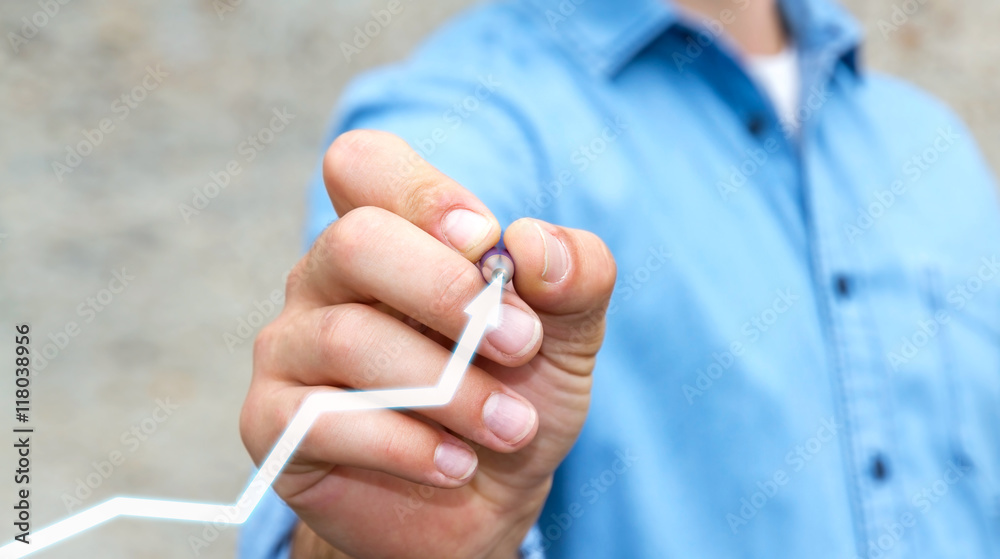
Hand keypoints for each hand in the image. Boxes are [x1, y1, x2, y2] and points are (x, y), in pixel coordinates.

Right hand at [240, 130, 616, 558]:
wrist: (481, 500)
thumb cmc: (513, 395)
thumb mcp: (566, 333)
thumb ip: (573, 275)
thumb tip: (536, 246)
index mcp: (389, 233)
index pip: (364, 164)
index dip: (426, 194)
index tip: (488, 247)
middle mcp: (327, 278)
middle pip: (354, 242)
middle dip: (447, 293)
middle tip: (520, 345)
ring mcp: (290, 347)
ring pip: (348, 339)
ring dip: (449, 389)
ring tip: (512, 428)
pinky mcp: (271, 421)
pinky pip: (321, 421)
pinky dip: (406, 445)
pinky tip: (456, 464)